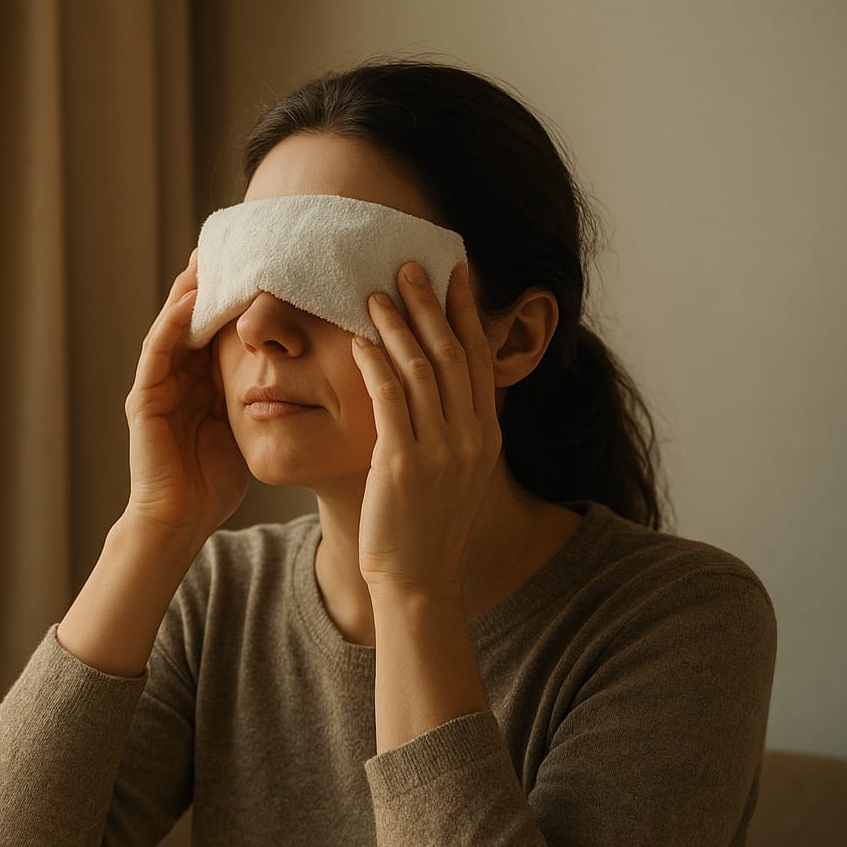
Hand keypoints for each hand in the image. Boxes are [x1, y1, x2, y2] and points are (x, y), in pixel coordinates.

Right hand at [123, 248, 249, 537]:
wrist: (179, 521)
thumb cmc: (215, 482)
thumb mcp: (248, 427)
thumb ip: (262, 397)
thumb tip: (306, 373)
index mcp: (201, 382)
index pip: (218, 328)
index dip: (235, 297)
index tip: (259, 265)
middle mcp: (176, 377)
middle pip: (193, 318)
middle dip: (209, 283)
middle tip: (230, 243)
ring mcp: (157, 386)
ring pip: (173, 326)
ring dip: (188, 292)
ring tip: (206, 258)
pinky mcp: (143, 400)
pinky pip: (158, 353)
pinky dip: (172, 325)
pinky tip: (190, 301)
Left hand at [350, 261, 501, 598]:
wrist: (419, 581)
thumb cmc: (427, 529)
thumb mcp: (455, 475)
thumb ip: (453, 431)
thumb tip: (442, 390)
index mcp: (486, 435)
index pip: (477, 359)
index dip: (464, 313)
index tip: (454, 274)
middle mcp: (470, 437)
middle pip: (451, 353)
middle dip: (431, 304)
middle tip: (410, 265)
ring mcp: (440, 450)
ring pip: (420, 370)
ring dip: (398, 326)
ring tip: (376, 293)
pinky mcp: (403, 464)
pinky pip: (389, 401)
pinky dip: (376, 365)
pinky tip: (360, 340)